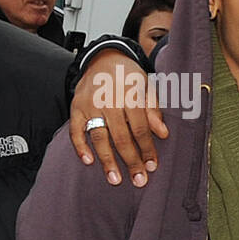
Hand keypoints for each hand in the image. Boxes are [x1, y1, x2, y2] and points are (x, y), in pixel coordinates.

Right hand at [69, 52, 168, 185]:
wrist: (103, 58)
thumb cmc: (130, 76)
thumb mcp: (147, 87)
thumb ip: (154, 110)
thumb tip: (163, 134)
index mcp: (130, 95)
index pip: (140, 128)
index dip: (147, 149)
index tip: (153, 167)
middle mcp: (109, 101)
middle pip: (121, 137)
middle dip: (131, 161)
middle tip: (139, 181)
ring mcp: (90, 105)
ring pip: (99, 137)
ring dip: (107, 160)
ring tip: (114, 179)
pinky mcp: (75, 108)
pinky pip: (76, 130)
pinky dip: (80, 146)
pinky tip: (89, 161)